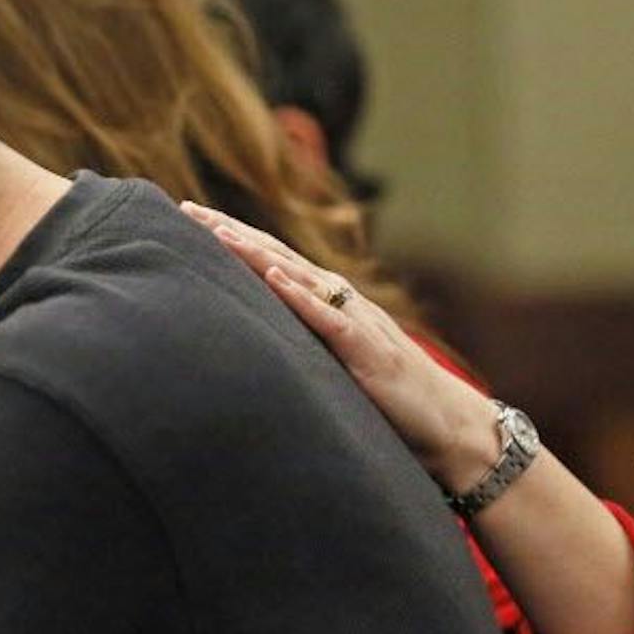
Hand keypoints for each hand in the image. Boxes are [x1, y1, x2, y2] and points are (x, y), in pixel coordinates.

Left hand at [184, 203, 498, 490]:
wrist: (446, 424)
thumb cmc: (389, 397)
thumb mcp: (332, 363)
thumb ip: (301, 343)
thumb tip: (253, 339)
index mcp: (327, 302)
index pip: (271, 261)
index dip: (232, 237)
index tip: (189, 217)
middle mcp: (339, 301)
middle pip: (277, 258)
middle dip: (231, 232)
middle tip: (186, 209)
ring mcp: (355, 322)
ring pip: (299, 279)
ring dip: (258, 255)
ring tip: (219, 233)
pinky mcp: (366, 350)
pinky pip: (330, 319)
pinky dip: (301, 298)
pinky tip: (275, 280)